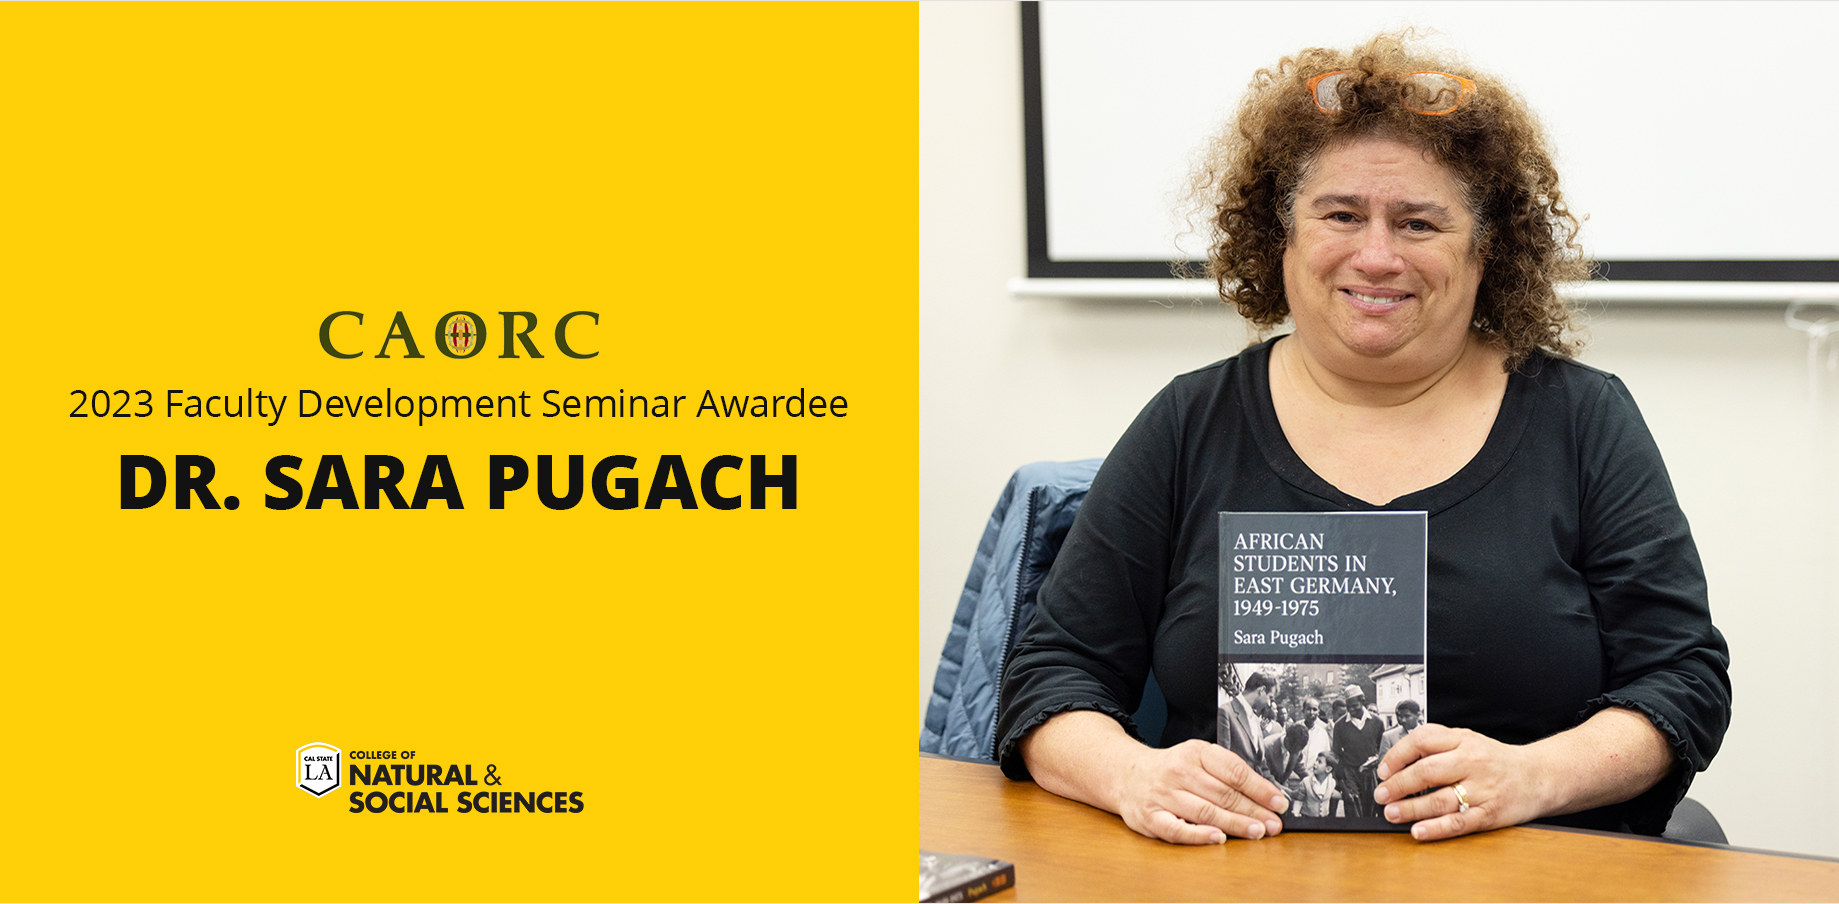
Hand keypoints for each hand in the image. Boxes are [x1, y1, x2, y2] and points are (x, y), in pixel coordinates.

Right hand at [1114, 739, 1290, 844]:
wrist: (1126, 774)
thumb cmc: (1170, 769)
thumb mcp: (1197, 757)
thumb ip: (1226, 771)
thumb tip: (1264, 794)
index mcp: (1195, 753)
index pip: (1234, 771)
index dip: (1260, 788)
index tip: (1278, 802)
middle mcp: (1179, 772)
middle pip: (1223, 794)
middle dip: (1253, 811)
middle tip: (1273, 824)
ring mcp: (1163, 795)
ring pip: (1205, 812)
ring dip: (1234, 824)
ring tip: (1256, 832)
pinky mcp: (1150, 817)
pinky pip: (1177, 829)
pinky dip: (1199, 835)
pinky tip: (1218, 838)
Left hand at [1371, 723, 1548, 840]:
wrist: (1538, 776)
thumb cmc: (1496, 761)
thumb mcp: (1468, 740)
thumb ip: (1437, 745)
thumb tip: (1397, 760)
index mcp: (1463, 740)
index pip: (1422, 740)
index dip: (1396, 755)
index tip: (1383, 770)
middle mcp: (1472, 762)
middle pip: (1427, 771)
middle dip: (1398, 784)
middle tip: (1381, 795)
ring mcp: (1482, 789)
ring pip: (1439, 799)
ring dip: (1410, 809)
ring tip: (1392, 813)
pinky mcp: (1490, 813)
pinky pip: (1459, 823)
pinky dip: (1436, 829)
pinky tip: (1418, 831)